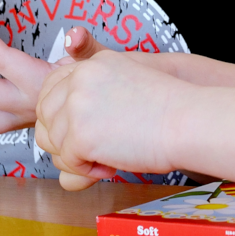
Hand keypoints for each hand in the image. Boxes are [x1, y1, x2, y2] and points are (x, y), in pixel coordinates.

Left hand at [34, 47, 184, 189]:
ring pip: (52, 140)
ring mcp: (76, 107)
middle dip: (62, 137)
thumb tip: (70, 129)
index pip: (51, 87)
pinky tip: (111, 165)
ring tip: (106, 157)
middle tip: (93, 149)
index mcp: (91, 65)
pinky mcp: (80, 136)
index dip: (59, 113)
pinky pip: (68, 162)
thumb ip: (93, 102)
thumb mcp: (127, 89)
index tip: (77, 129)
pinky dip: (86, 170)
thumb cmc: (170, 110)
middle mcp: (78, 80)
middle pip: (45, 115)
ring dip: (75, 155)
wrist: (190, 122)